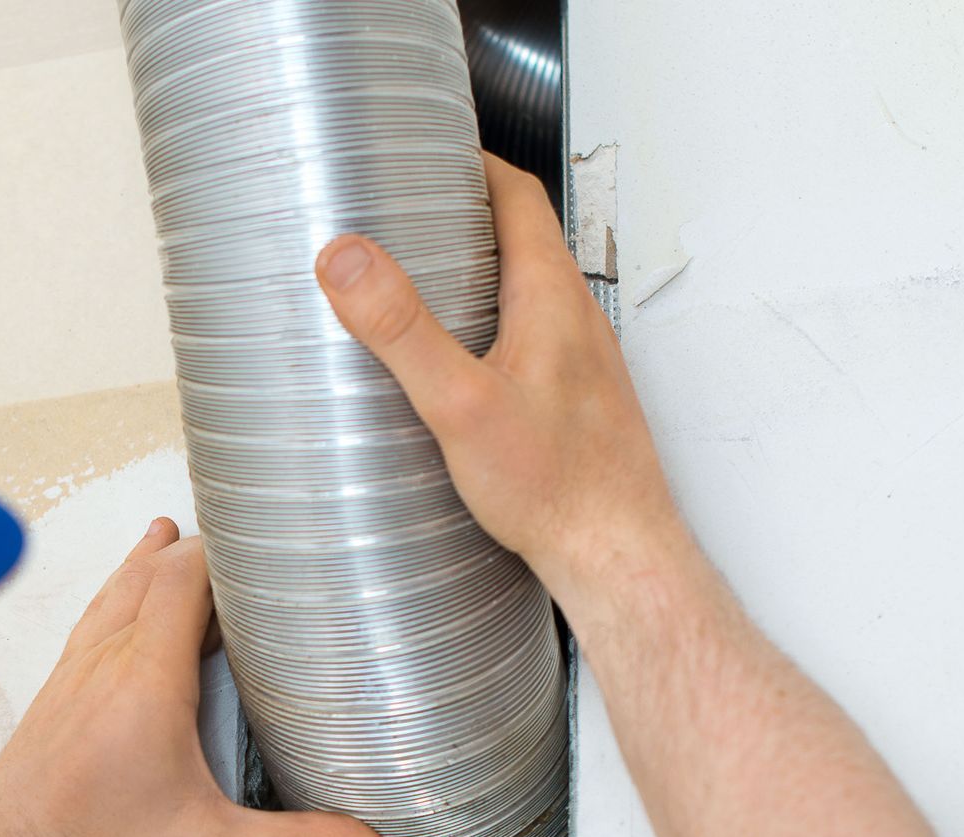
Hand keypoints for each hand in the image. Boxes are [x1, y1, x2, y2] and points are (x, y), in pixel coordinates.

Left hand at [0, 520, 388, 836]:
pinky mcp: (52, 695)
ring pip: (115, 593)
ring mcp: (72, 675)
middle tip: (244, 541)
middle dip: (200, 552)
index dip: (225, 549)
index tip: (266, 538)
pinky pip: (91, 622)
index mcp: (147, 683)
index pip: (185, 579)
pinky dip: (118, 597)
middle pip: (152, 574)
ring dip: (151, 564)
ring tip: (176, 536)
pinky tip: (121, 602)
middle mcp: (105, 665)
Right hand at [313, 153, 692, 634]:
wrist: (616, 555)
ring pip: (527, 298)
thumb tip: (347, 259)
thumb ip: (401, 329)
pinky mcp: (576, 407)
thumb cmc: (556, 488)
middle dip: (464, 222)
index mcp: (551, 297)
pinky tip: (459, 378)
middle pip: (521, 242)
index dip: (473, 165)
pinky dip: (492, 336)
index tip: (430, 154)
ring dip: (478, 283)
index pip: (517, 195)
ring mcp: (581, 364)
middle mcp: (576, 320)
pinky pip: (531, 347)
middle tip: (406, 222)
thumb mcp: (459, 404)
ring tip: (419, 295)